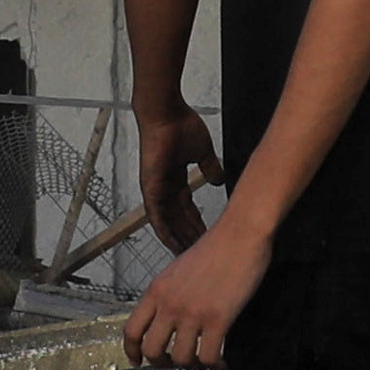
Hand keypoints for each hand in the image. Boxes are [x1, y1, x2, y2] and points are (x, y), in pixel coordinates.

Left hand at [128, 214, 272, 367]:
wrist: (240, 234)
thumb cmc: (215, 248)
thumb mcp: (177, 270)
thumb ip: (168, 294)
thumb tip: (168, 317)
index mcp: (156, 291)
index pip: (131, 329)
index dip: (131, 351)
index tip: (138, 360)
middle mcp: (169, 304)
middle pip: (152, 350)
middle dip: (163, 363)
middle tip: (176, 362)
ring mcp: (192, 313)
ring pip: (180, 358)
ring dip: (192, 366)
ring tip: (203, 360)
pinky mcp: (217, 319)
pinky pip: (207, 356)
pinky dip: (214, 365)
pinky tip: (221, 361)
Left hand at [137, 100, 224, 250]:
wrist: (166, 114)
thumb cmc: (181, 126)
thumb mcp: (203, 151)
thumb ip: (210, 167)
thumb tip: (219, 180)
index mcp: (176, 179)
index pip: (187, 208)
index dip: (197, 223)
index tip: (207, 236)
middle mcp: (165, 187)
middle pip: (178, 219)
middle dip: (189, 235)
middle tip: (201, 252)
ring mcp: (156, 189)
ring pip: (167, 221)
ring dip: (178, 238)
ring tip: (189, 255)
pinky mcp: (150, 189)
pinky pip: (155, 216)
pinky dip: (163, 231)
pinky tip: (172, 245)